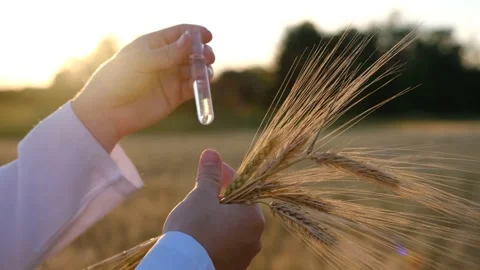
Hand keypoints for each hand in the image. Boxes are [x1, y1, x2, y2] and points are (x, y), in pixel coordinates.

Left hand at [71, 24, 214, 151]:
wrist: (108, 111)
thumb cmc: (119, 80)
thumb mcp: (142, 61)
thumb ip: (168, 52)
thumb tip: (190, 39)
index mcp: (154, 45)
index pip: (180, 34)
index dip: (195, 33)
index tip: (208, 36)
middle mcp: (164, 60)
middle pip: (191, 51)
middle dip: (203, 52)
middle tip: (208, 57)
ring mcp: (170, 78)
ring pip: (194, 69)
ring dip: (203, 69)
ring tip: (205, 72)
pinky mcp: (174, 96)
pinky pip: (192, 87)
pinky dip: (200, 85)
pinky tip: (201, 84)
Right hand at [163, 149, 264, 269]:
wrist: (181, 268)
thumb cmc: (193, 229)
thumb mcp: (201, 196)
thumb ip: (209, 175)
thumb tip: (212, 153)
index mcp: (253, 218)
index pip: (244, 188)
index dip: (227, 175)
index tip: (213, 169)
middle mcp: (255, 238)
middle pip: (239, 209)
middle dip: (222, 198)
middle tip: (204, 192)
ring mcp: (244, 256)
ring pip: (233, 229)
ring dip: (219, 218)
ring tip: (198, 215)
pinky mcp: (232, 267)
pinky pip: (226, 245)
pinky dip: (216, 236)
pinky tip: (200, 235)